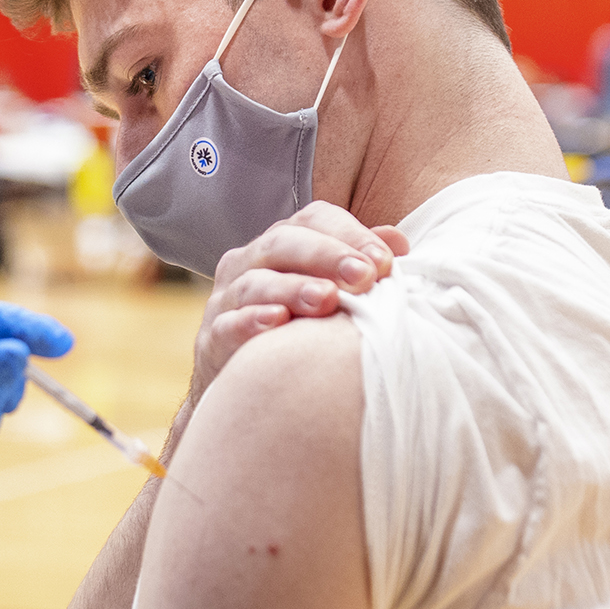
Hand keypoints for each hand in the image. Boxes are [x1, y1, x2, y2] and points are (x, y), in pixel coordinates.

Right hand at [193, 202, 405, 407]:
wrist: (248, 388)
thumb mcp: (329, 292)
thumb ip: (359, 264)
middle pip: (282, 244)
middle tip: (363, 276)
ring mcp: (226, 300)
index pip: (313, 220)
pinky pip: (228, 325)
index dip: (349, 234)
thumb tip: (398, 242)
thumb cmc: (298, 329)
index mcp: (280, 246)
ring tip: (327, 299)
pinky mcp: (211, 340)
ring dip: (293, 288)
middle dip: (326, 256)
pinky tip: (277, 321)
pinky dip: (250, 321)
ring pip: (255, 283)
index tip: (385, 261)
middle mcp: (248, 264)